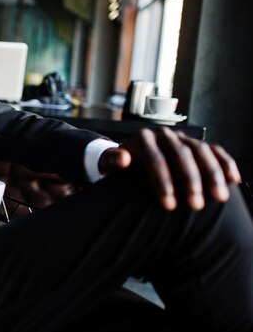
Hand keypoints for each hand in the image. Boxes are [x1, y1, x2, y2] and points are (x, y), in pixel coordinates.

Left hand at [98, 127, 240, 210]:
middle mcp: (164, 135)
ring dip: (212, 174)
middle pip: (181, 155)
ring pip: (201, 151)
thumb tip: (123, 159)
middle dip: (190, 181)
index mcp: (142, 138)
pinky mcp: (196, 144)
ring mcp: (182, 138)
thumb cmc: (118, 167)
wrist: (129, 157)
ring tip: (219, 199)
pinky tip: (233, 180)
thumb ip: (111, 161)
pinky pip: (215, 151)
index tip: (168, 206)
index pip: (155, 159)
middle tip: (195, 206)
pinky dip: (225, 163)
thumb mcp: (108, 165)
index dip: (163, 182)